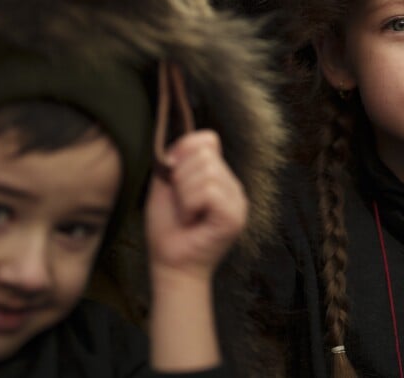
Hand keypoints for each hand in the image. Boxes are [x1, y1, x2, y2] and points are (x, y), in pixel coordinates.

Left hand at [146, 130, 247, 282]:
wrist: (171, 266)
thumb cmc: (167, 229)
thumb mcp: (165, 185)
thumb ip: (174, 159)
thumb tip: (187, 138)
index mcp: (219, 176)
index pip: (208, 139)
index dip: (184, 154)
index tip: (174, 182)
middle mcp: (233, 186)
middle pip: (205, 154)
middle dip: (181, 178)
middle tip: (181, 204)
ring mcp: (238, 202)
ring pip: (206, 172)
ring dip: (184, 195)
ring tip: (186, 214)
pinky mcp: (235, 217)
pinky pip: (208, 191)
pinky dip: (190, 205)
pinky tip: (191, 220)